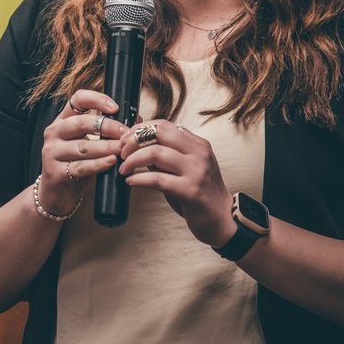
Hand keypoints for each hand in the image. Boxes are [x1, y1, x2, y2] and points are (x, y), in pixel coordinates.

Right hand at [37, 90, 129, 216]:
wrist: (57, 195)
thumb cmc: (76, 166)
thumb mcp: (89, 145)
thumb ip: (106, 132)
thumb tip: (137, 119)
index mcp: (62, 121)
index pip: (77, 100)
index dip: (97, 99)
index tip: (115, 107)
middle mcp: (54, 133)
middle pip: (82, 122)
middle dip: (108, 127)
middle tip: (126, 134)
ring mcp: (52, 152)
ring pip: (84, 146)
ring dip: (107, 147)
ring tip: (123, 149)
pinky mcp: (54, 172)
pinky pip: (81, 166)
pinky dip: (99, 164)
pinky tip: (111, 162)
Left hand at [117, 120, 236, 246]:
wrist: (222, 218)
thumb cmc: (198, 192)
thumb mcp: (184, 167)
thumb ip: (164, 154)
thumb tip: (135, 141)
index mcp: (197, 144)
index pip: (164, 125)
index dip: (139, 129)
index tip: (125, 140)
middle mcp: (199, 153)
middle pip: (159, 132)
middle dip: (133, 140)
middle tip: (121, 152)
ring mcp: (196, 171)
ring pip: (155, 153)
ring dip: (132, 160)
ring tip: (124, 169)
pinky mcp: (190, 190)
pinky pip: (157, 179)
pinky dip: (138, 179)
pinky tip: (131, 182)